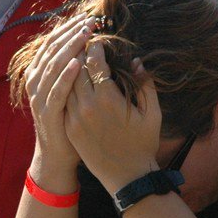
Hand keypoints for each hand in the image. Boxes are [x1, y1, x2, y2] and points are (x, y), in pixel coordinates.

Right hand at [21, 19, 94, 181]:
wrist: (57, 154)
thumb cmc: (67, 119)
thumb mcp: (68, 90)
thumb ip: (73, 68)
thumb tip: (87, 44)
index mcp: (40, 73)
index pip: (52, 43)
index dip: (67, 28)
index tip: (86, 16)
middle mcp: (36, 81)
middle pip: (52, 50)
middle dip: (71, 33)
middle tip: (90, 20)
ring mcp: (39, 97)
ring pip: (53, 66)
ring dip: (70, 48)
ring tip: (86, 34)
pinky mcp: (47, 113)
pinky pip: (57, 91)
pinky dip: (66, 76)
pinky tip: (77, 63)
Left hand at [65, 42, 161, 192]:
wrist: (127, 177)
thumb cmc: (143, 144)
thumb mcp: (152, 113)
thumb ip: (145, 85)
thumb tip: (136, 62)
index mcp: (108, 99)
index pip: (95, 62)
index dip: (95, 47)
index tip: (97, 39)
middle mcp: (88, 106)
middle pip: (77, 69)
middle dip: (80, 53)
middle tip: (84, 42)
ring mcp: (75, 117)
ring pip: (67, 83)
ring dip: (71, 69)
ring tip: (76, 58)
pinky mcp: (70, 127)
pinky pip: (64, 100)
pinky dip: (67, 87)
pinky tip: (72, 81)